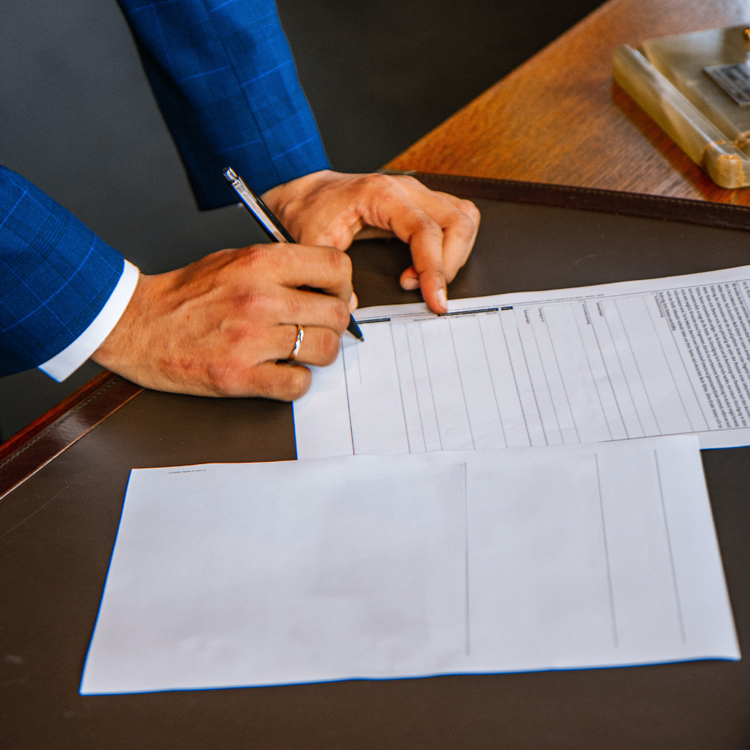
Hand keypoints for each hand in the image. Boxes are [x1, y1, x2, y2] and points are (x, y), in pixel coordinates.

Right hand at [92, 244, 354, 399]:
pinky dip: (296, 381)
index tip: (334, 295)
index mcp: (259, 263)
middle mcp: (259, 299)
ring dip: (319, 353)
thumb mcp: (234, 260)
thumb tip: (334, 289)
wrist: (134, 324)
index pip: (335, 267)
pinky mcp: (238, 376)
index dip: (343, 284)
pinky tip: (281, 371)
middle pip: (336, 313)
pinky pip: (297, 384)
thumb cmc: (185, 294)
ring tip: (300, 350)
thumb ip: (282, 269)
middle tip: (318, 328)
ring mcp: (250, 340)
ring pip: (324, 350)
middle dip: (334, 323)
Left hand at [262, 170, 479, 313]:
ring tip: (425, 280)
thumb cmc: (309, 212)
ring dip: (455, 254)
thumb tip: (353, 306)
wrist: (305, 194)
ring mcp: (417, 193)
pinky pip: (456, 217)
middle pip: (457, 222)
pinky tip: (426, 266)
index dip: (435, 269)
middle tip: (427, 293)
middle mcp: (406, 188)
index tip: (435, 300)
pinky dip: (452, 245)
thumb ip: (330, 275)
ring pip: (464, 217)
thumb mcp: (311, 244)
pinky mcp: (420, 202)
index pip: (426, 230)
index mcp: (382, 194)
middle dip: (449, 265)